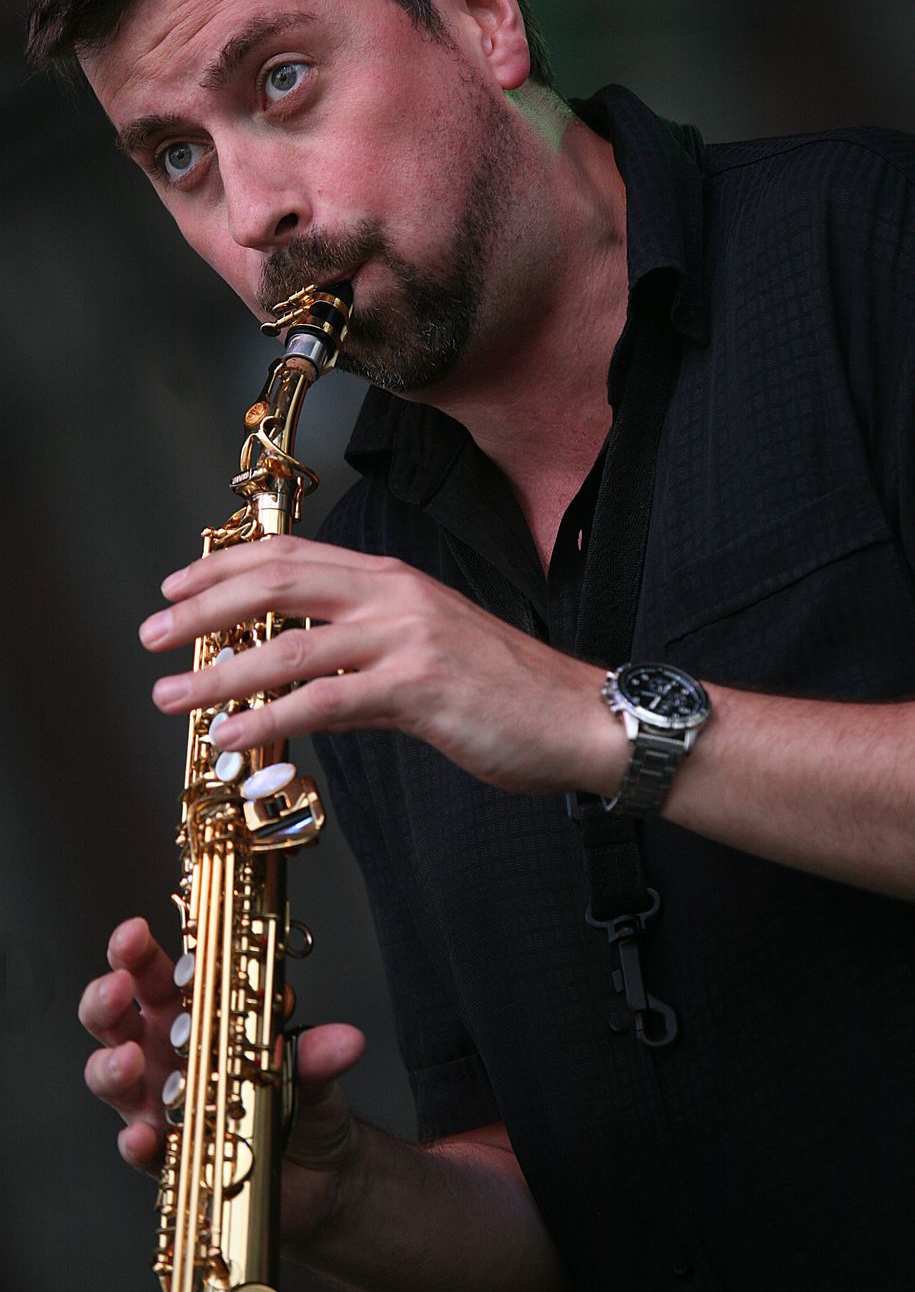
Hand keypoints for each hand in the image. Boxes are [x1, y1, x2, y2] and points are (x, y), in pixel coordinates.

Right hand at [80, 918, 366, 1235]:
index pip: (152, 973)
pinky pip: (141, 1149)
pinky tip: (142, 1134)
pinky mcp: (170, 1154)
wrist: (319, 1170)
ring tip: (128, 1058)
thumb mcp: (313, 1067)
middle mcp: (164, 1054)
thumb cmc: (300, 1095)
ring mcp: (159, 1103)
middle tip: (119, 986)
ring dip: (111, 1066)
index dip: (136, 952)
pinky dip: (136, 1142)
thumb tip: (345, 1041)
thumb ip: (319, 1053)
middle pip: (114, 1019)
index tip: (134, 932)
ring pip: (111, 1079)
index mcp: (192, 1013)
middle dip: (106, 998)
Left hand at [139, 537, 622, 795]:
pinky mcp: (418, 689)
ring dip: (219, 672)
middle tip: (152, 633)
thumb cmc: (507, 688)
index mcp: (392, 579)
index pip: (290, 555)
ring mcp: (406, 639)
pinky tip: (233, 737)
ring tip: (172, 698)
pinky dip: (270, 719)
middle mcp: (393, 595)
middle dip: (202, 607)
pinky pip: (326, 702)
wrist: (580, 716)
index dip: (223, 566)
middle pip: (275, 584)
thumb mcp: (428, 646)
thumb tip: (298, 674)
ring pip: (289, 646)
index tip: (176, 586)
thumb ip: (361, 649)